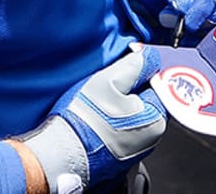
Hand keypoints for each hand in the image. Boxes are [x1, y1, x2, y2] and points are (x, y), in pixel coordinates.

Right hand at [18, 49, 166, 192]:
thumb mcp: (111, 79)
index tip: (122, 72)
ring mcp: (133, 152)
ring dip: (117, 107)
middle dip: (128, 91)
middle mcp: (150, 140)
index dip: (139, 73)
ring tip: (97, 105)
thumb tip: (151, 56)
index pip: (157, 85)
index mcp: (156, 120)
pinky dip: (109, 124)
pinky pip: (118, 132)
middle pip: (145, 101)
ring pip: (131, 117)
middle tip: (106, 89)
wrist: (58, 155)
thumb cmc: (84, 119)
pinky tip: (94, 120)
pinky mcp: (116, 159)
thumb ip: (137, 64)